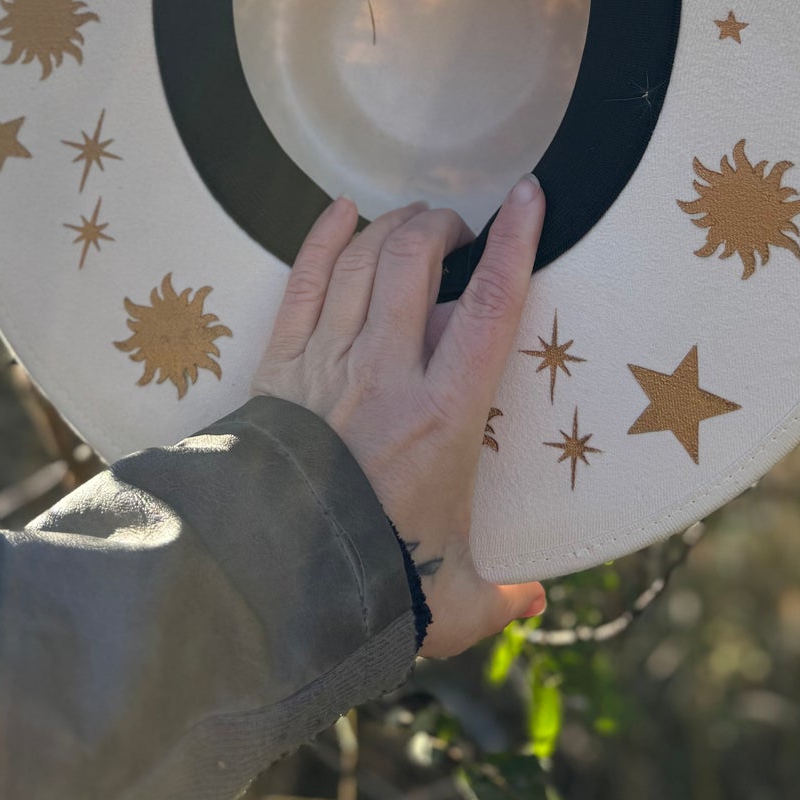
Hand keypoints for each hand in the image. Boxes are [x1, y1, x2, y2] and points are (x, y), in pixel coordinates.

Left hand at [251, 178, 547, 658]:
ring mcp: (327, 361)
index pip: (490, 307)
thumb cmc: (370, 588)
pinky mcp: (280, 366)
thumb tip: (532, 598)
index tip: (529, 198)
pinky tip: (342, 213)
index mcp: (443, 416)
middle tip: (460, 232)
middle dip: (442, 226)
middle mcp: (385, 373)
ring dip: (393, 228)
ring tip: (416, 223)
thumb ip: (499, 596)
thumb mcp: (451, 602)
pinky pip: (304, 280)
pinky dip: (323, 237)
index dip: (514, 243)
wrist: (267, 587)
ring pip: (361, 259)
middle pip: (414, 259)